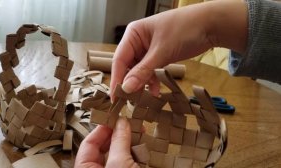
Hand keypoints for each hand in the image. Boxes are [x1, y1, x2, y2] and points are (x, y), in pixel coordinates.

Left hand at [74, 117, 138, 167]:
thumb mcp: (120, 162)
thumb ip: (119, 141)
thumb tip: (121, 124)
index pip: (88, 143)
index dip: (101, 129)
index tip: (114, 119)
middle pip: (103, 147)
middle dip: (118, 135)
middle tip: (128, 125)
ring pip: (116, 154)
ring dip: (128, 143)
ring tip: (138, 134)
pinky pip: (126, 162)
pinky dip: (134, 153)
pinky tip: (142, 147)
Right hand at [110, 0, 246, 97]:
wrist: (211, 25)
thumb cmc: (185, 30)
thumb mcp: (162, 51)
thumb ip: (143, 71)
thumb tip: (126, 88)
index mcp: (133, 34)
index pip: (119, 59)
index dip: (117, 79)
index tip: (116, 98)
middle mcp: (138, 41)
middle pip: (128, 66)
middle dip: (130, 83)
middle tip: (130, 102)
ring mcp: (148, 49)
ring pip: (139, 71)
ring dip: (142, 84)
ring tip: (143, 99)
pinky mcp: (159, 56)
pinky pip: (150, 71)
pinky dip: (152, 81)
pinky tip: (155, 92)